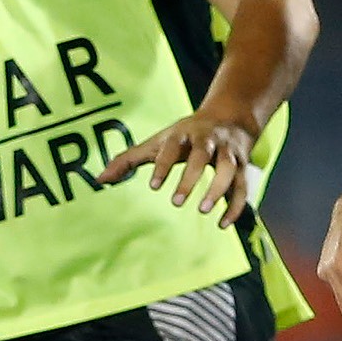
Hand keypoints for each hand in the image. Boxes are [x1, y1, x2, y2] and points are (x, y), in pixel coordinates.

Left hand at [100, 109, 255, 217]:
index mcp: (182, 135)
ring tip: (204, 211)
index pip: (172, 148)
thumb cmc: (185, 135)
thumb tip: (99, 180)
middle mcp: (207, 141)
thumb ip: (128, 160)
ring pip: (228, 169)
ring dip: (218, 189)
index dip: (163, 166)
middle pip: (202, 156)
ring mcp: (227, 152)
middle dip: (190, 178)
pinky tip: (223, 224)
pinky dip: (235, 206)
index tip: (154, 186)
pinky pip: (242, 186)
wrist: (230, 116)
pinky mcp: (242, 165)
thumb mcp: (156, 142)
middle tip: (176, 202)